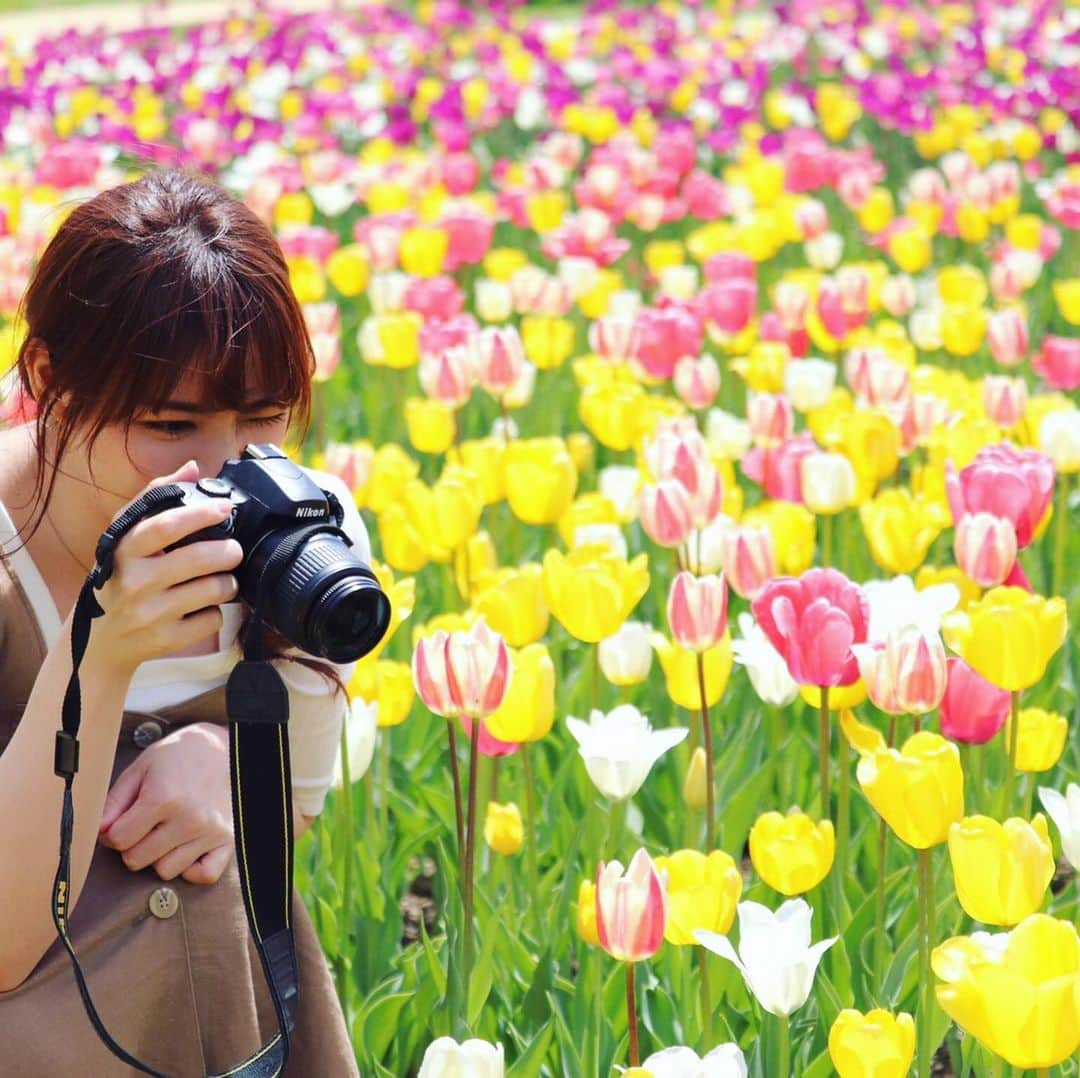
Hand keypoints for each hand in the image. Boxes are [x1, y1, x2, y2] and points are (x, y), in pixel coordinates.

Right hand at [88, 461, 243, 676]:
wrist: (98, 642)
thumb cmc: (118, 579)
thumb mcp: (124, 539)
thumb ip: (155, 499)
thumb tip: (192, 468)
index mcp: (123, 550)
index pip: (164, 526)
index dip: (199, 514)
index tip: (224, 508)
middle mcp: (134, 581)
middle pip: (199, 559)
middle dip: (228, 551)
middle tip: (233, 550)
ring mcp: (149, 613)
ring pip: (213, 589)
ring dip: (228, 582)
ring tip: (222, 579)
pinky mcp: (165, 639)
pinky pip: (212, 619)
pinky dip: (217, 612)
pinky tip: (205, 607)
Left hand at [98, 722, 233, 884]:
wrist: (227, 748)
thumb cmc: (182, 754)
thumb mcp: (142, 767)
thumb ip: (115, 800)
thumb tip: (100, 832)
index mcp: (164, 798)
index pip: (118, 840)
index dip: (112, 832)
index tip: (120, 822)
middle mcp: (189, 819)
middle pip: (137, 859)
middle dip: (133, 845)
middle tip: (144, 826)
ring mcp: (210, 832)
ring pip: (166, 870)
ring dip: (160, 856)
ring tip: (167, 832)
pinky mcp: (228, 840)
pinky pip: (204, 875)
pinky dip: (192, 869)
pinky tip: (187, 849)